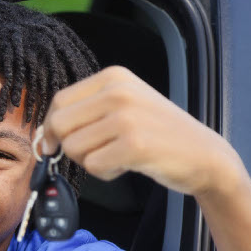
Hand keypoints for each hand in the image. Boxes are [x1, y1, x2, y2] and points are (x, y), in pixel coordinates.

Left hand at [42, 66, 244, 196]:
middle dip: (69, 146)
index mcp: (114, 77)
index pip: (60, 101)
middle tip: (94, 153)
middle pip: (60, 125)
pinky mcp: (134, 145)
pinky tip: (127, 165)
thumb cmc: (159, 134)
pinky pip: (93, 166)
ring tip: (118, 156)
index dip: (51, 127)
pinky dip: (105, 173)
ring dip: (91, 161)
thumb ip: (87, 112)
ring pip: (74, 148)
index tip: (54, 143)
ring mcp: (126, 117)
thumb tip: (45, 135)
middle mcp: (118, 92)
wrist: (205, 155)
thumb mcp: (125, 106)